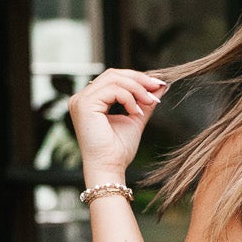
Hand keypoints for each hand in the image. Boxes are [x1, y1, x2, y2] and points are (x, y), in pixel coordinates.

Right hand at [68, 67, 169, 183]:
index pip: (113, 78)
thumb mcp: (135, 118)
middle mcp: (82, 97)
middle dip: (138, 79)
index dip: (136, 78)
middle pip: (113, 74)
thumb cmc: (118, 150)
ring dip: (136, 88)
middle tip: (157, 87)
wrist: (109, 168)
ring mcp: (81, 100)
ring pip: (113, 79)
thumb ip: (145, 101)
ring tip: (150, 101)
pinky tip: (136, 112)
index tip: (157, 85)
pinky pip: (112, 90)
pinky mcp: (84, 104)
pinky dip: (129, 98)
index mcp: (91, 100)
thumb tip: (160, 85)